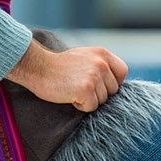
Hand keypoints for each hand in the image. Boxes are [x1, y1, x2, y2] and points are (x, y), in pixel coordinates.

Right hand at [6, 40, 128, 111]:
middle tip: (79, 86)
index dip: (112, 82)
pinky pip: (91, 107)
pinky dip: (80, 106)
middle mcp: (101, 63)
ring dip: (88, 100)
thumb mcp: (84, 56)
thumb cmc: (58, 65)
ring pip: (102, 100)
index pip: (122, 72)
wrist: (37, 67)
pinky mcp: (86, 89)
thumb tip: (114, 82)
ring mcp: (94, 76)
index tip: (99, 85)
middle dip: (98, 93)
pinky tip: (69, 95)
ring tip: (72, 89)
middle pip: (113, 90)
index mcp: (102, 54)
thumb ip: (100, 65)